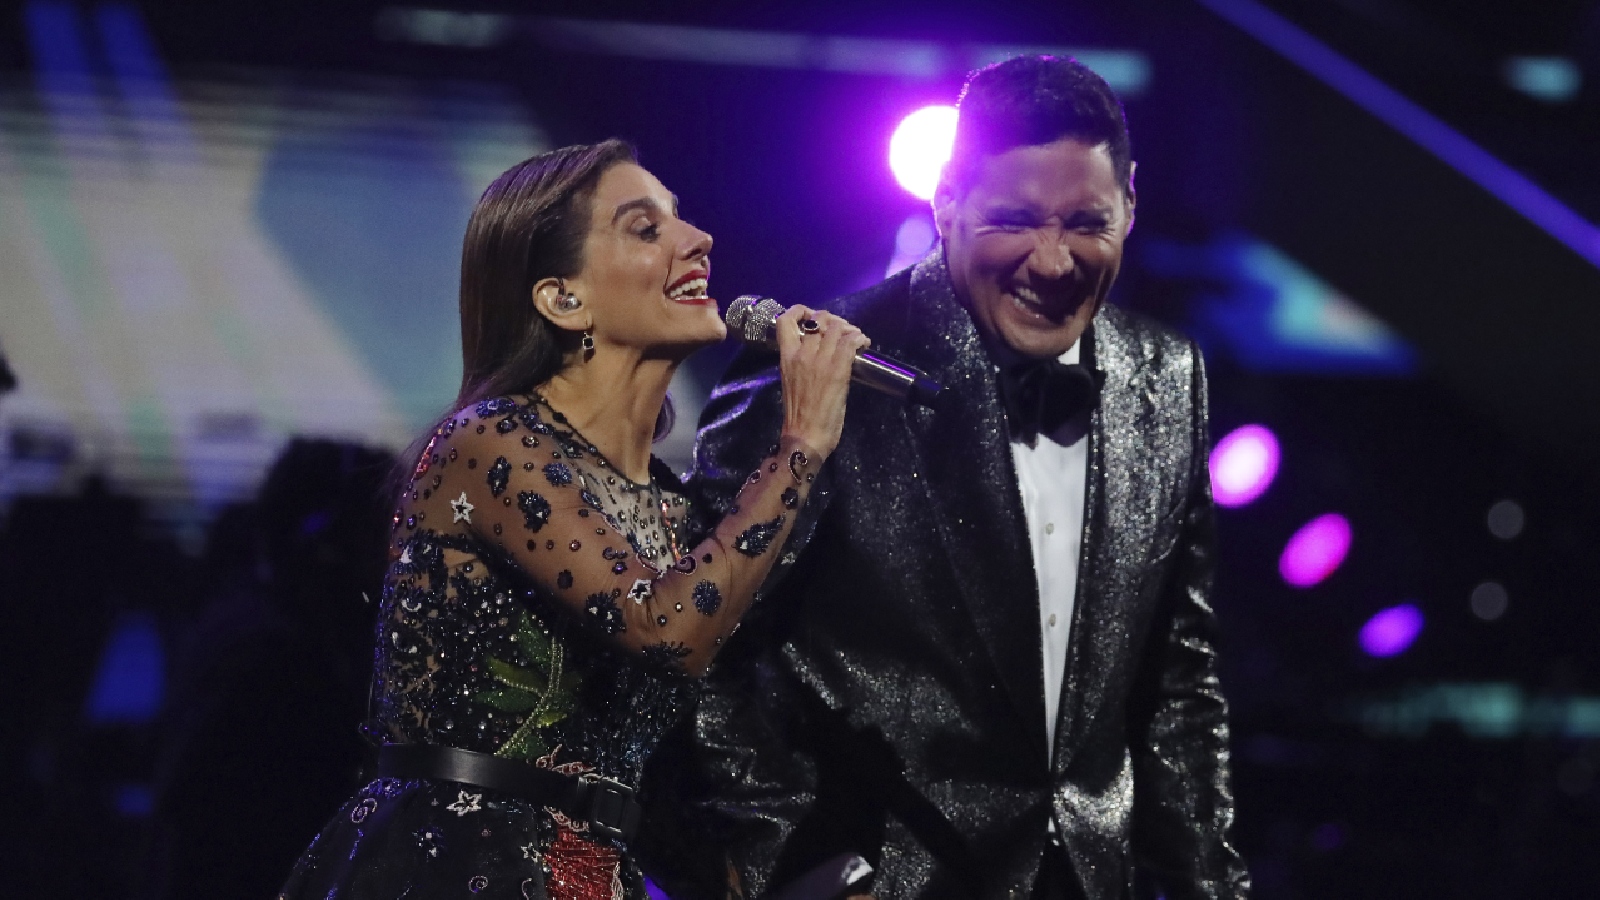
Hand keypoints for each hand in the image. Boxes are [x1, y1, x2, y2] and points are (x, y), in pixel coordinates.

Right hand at [775, 305, 869, 457]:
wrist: (805, 436)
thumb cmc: (798, 416)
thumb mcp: (792, 382)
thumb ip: (801, 363)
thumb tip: (819, 352)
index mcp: (786, 358)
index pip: (785, 321)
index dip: (799, 311)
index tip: (810, 315)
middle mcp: (802, 354)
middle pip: (818, 320)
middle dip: (832, 320)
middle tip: (842, 330)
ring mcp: (820, 360)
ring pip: (836, 328)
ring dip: (849, 328)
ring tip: (856, 337)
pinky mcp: (838, 370)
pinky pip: (850, 342)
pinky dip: (859, 339)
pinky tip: (864, 344)